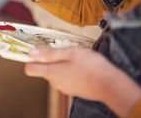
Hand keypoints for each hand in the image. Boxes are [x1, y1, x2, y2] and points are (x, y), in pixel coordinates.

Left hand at [25, 47, 140, 116]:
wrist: (111, 85)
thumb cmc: (92, 67)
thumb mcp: (70, 53)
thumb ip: (49, 53)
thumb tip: (31, 52)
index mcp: (51, 72)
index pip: (29, 69)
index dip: (30, 59)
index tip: (34, 51)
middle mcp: (55, 82)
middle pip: (44, 69)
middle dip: (51, 59)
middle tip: (65, 51)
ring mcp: (64, 88)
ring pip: (56, 72)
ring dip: (62, 64)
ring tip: (77, 59)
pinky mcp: (73, 90)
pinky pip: (66, 78)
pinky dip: (70, 71)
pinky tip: (82, 67)